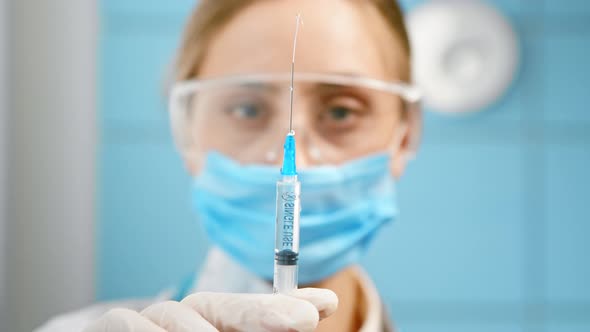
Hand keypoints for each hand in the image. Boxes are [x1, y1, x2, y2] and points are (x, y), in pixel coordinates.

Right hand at [83, 288, 337, 331]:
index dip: (282, 307)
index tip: (327, 304)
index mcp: (206, 330)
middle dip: (262, 311)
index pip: (247, 315)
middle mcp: (178, 323)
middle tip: (305, 319)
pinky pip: (130, 324)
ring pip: (179, 316)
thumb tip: (303, 324)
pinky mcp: (107, 326)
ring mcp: (144, 323)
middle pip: (220, 306)